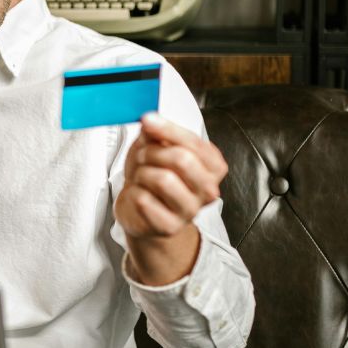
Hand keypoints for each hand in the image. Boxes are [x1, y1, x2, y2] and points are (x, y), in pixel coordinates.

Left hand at [116, 113, 227, 283]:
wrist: (140, 209)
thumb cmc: (153, 175)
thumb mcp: (156, 147)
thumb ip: (158, 132)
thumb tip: (151, 122)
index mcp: (212, 166)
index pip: (194, 143)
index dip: (167, 128)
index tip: (148, 120)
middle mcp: (207, 190)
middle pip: (182, 159)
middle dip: (153, 152)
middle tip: (143, 156)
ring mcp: (190, 210)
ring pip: (162, 179)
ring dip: (142, 173)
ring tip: (141, 177)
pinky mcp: (169, 227)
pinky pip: (144, 201)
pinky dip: (134, 193)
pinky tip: (139, 196)